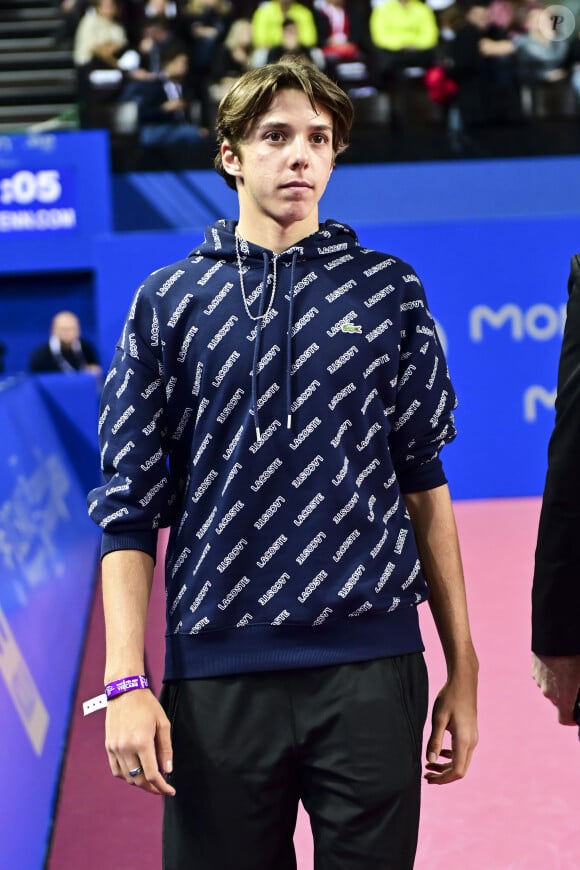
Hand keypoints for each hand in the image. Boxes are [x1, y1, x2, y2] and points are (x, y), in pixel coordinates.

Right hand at [105, 690, 175, 795]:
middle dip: (152, 787)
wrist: (124, 691)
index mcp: (141, 742)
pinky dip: (126, 776)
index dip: (162, 787)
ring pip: (127, 777)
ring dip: (139, 782)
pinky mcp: (108, 746)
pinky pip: (116, 770)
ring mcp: (115, 748)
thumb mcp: (162, 723)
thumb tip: (168, 770)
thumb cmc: (146, 705)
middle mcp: (126, 748)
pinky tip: (136, 772)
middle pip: (139, 780)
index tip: (170, 791)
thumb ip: (166, 748)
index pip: (152, 774)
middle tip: (162, 787)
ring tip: (150, 779)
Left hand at [424, 666, 478, 784]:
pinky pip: (463, 753)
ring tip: (429, 765)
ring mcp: (473, 738)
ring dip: (446, 766)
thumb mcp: (438, 719)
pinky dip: (451, 757)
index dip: (443, 779)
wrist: (464, 682)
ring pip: (462, 762)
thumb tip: (430, 761)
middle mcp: (472, 742)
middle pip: (460, 769)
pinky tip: (440, 752)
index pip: (457, 771)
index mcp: (464, 741)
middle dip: (443, 776)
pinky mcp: (471, 733)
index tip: (428, 779)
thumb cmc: (449, 698)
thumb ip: (434, 741)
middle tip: (425, 775)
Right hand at [531, 652, 579, 724]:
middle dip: (566, 696)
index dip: (572, 719)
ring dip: (557, 684)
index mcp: (562, 697)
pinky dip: (550, 674)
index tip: (577, 714)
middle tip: (575, 684)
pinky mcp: (534, 667)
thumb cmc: (574, 656)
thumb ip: (579, 687)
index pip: (564, 719)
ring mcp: (539, 679)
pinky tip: (559, 661)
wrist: (556, 633)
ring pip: (550, 688)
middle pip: (558, 702)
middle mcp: (548, 692)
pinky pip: (543, 677)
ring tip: (567, 669)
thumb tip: (578, 688)